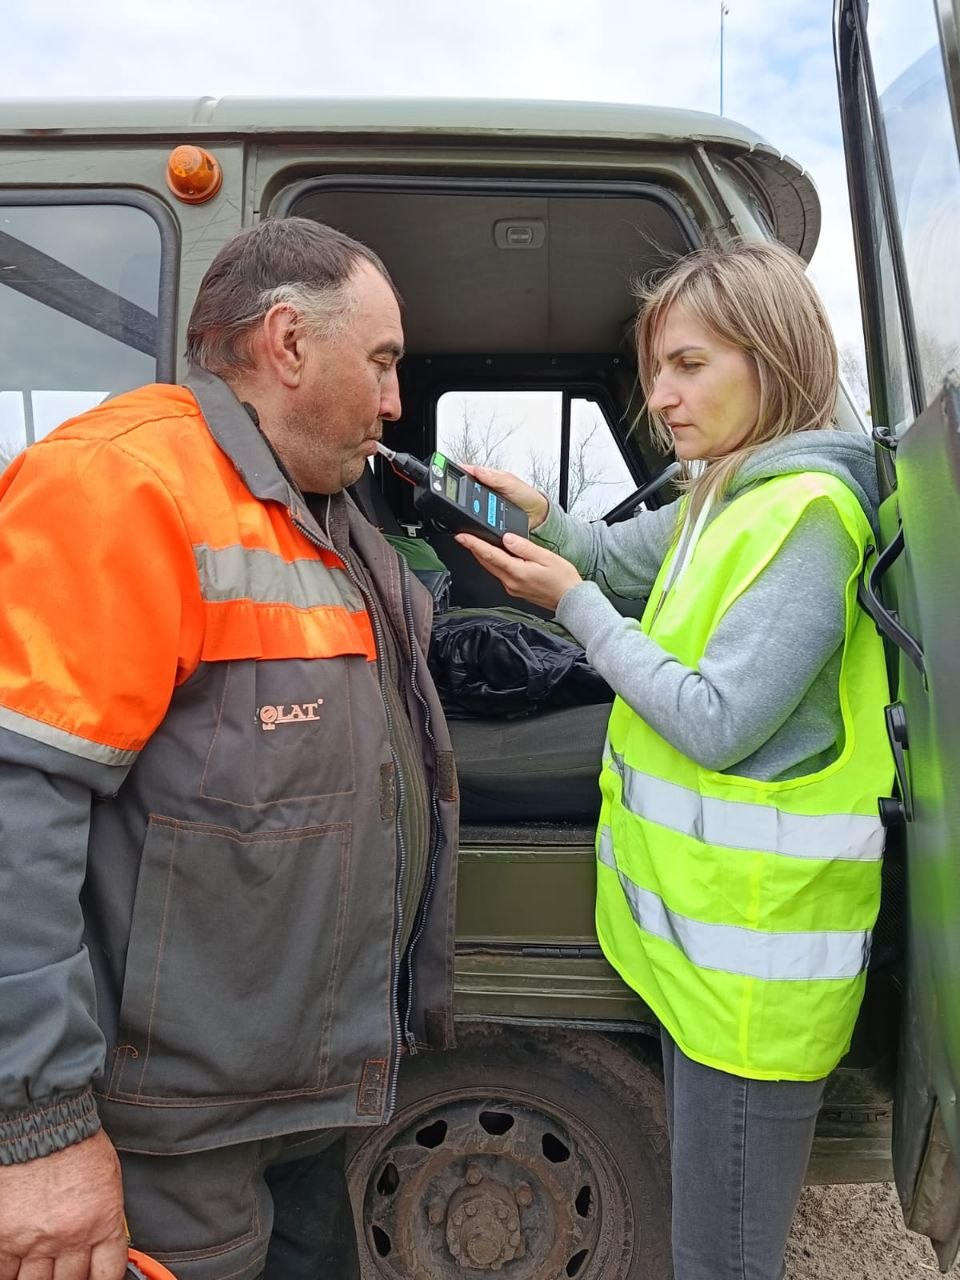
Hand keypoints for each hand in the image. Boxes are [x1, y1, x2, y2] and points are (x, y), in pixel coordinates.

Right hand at [0, 1130, 127, 1279]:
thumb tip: (100, 1245)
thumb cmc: (78, 1145)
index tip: (93, 1279)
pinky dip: (10, 1274)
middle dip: (68, 1279)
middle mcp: (70, 1237)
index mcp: (102, 1222)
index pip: (106, 1273)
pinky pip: (5, 1273)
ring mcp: (35, 1241)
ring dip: (39, 1279)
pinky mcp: (5, 1237)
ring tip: (40, 1270)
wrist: (43, 1124)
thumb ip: (104, 1218)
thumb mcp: (107, 1182)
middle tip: (64, 1272)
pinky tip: (16, 1267)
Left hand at [455, 532, 582, 611]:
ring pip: (491, 568)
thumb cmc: (562, 580)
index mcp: (517, 572)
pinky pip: (500, 573)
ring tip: (476, 543)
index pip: (490, 555)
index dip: (474, 544)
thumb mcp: (546, 557)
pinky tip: (495, 555)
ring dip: (483, 555)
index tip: (462, 537)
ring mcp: (512, 587)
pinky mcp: (515, 589)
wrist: (570, 600)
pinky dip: (494, 562)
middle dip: (474, 549)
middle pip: (486, 562)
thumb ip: (524, 547)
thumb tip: (507, 538)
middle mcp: (511, 582)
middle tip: (464, 537)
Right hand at [458, 465, 549, 529]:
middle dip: (458, 492)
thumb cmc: (527, 496)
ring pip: (468, 506)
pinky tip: (470, 521)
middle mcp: (484, 491)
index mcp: (489, 478)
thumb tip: (479, 470)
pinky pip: (475, 520)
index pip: (469, 472)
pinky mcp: (486, 519)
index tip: (450, 472)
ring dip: (464, 508)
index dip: (458, 472)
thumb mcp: (512, 483)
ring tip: (459, 508)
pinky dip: (471, 521)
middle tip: (453, 493)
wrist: (537, 516)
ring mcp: (484, 506)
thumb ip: (496, 478)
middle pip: (464, 490)